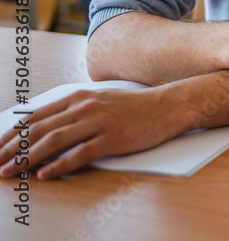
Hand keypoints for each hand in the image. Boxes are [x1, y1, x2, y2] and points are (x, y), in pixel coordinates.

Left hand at [0, 88, 181, 179]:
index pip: (36, 116)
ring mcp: (99, 122)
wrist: (169, 106)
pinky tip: (45, 174)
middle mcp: (86, 107)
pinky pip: (80, 154)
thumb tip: (48, 128)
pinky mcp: (113, 139)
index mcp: (80, 97)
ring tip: (10, 171)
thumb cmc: (136, 107)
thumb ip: (75, 111)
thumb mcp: (101, 100)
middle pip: (40, 130)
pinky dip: (59, 165)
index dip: (13, 133)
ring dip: (27, 158)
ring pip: (54, 141)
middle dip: (13, 148)